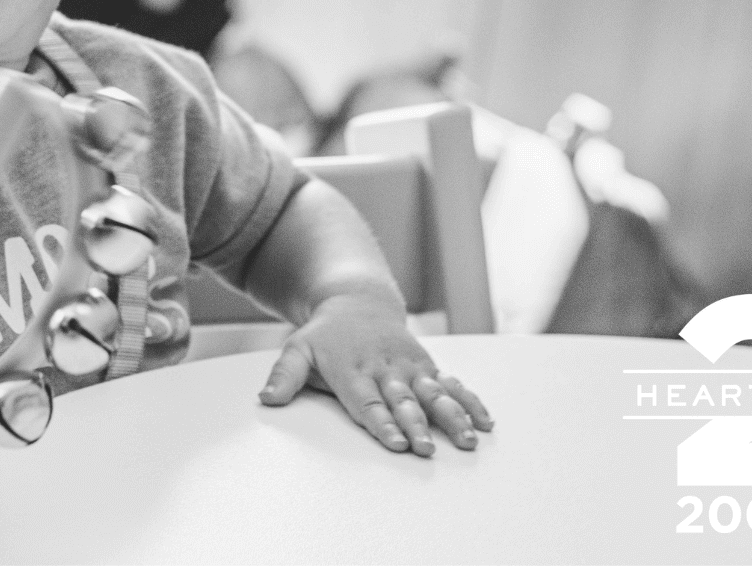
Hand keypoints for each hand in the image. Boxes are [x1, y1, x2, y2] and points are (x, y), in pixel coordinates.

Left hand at [258, 292, 493, 455]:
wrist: (357, 301)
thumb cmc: (325, 334)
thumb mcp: (297, 348)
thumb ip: (284, 375)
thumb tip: (266, 398)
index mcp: (353, 370)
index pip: (368, 402)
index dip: (382, 423)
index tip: (395, 444)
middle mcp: (384, 369)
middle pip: (403, 402)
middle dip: (417, 426)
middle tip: (428, 449)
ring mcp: (409, 367)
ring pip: (433, 394)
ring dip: (452, 416)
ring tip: (468, 439)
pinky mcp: (426, 366)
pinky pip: (451, 384)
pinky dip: (469, 401)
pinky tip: (485, 422)